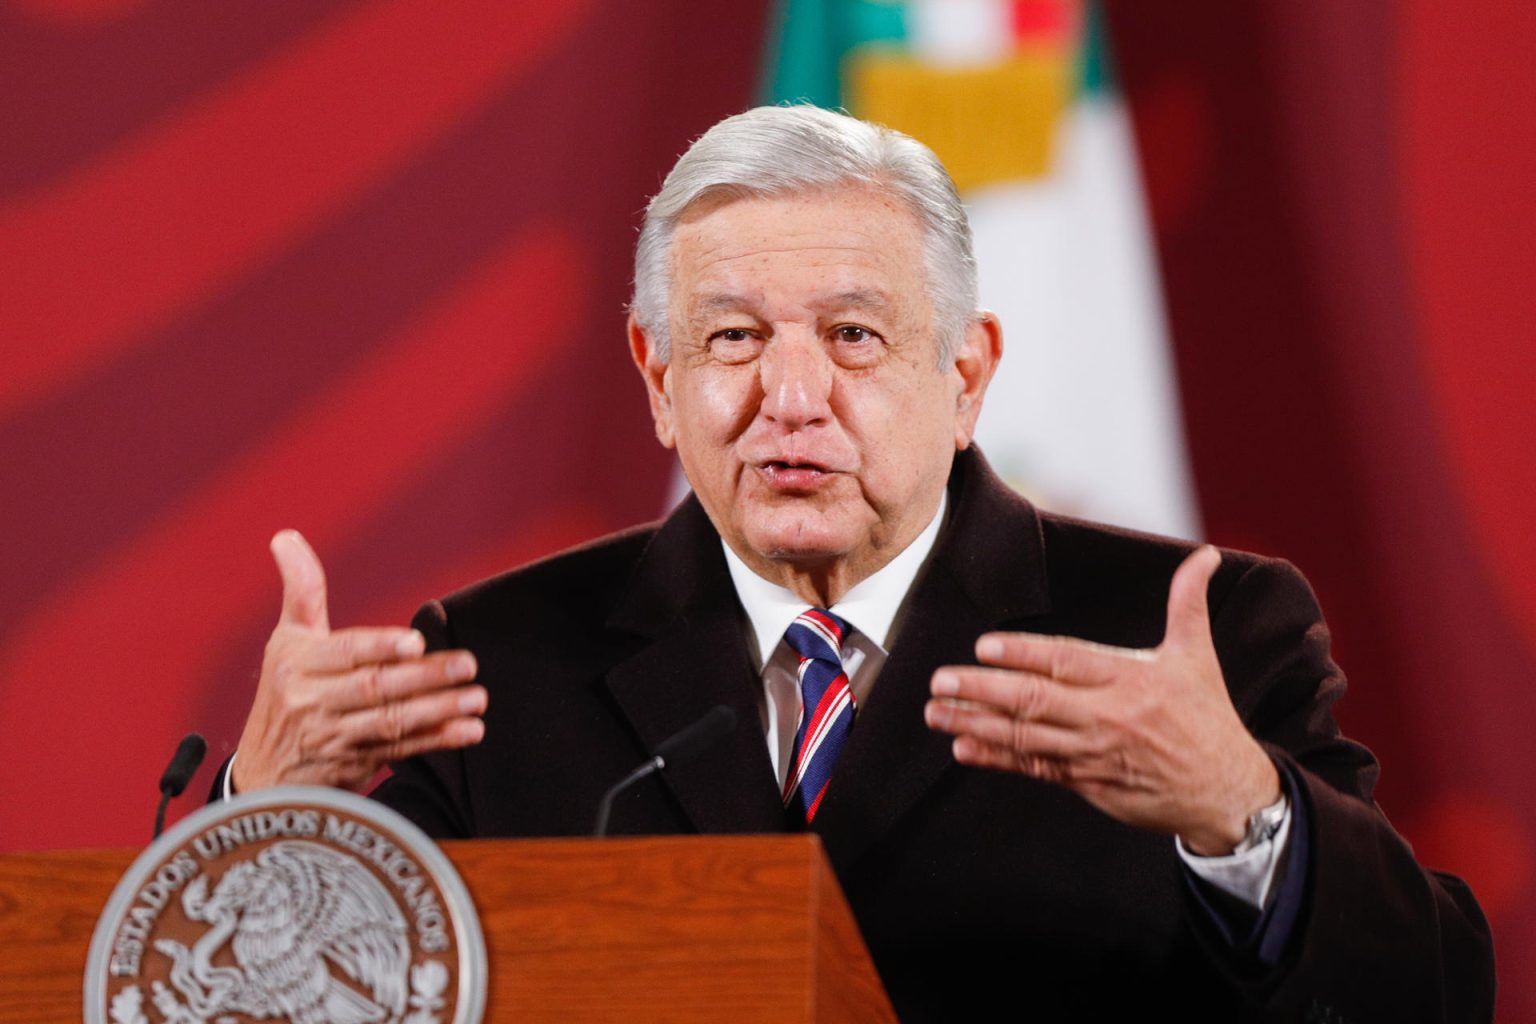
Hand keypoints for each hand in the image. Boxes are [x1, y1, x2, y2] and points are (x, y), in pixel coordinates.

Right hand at [232, 530, 485, 792]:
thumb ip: (301, 591)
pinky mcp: (354, 764)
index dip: (380, 647)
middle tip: (468, 665)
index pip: (344, 653)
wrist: (263, 778)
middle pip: (373, 688)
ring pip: (391, 721)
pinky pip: (400, 749)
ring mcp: (332, 737)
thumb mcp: (287, 640)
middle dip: (424, 678)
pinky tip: (469, 731)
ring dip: (439, 710)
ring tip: (477, 698)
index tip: (415, 643)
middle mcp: (310, 701)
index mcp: (296, 664)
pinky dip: (437, 741)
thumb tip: (286, 537)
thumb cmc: (284, 693)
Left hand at [924, 546, 1278, 854]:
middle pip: (1036, 700)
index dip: (1023, 653)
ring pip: (1026, 736)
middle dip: (983, 690)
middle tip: (940, 680)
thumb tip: (1204, 554)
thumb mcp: (1198, 656)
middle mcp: (1108, 716)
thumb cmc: (1207, 718)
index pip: (1067, 660)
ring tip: (936, 712)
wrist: (1227, 792)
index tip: (984, 646)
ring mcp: (1094, 752)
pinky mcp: (1087, 782)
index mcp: (1132, 678)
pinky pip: (1034, 767)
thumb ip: (1187, 602)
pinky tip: (963, 748)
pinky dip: (997, 758)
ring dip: (976, 724)